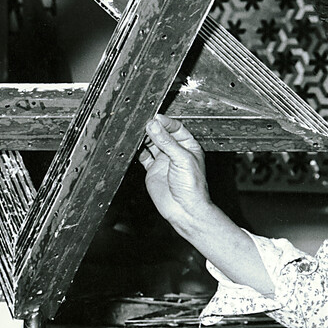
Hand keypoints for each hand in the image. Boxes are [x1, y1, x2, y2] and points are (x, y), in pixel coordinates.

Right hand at [138, 114, 210, 228]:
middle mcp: (175, 152)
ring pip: (151, 143)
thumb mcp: (182, 159)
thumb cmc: (193, 187)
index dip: (165, 122)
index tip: (155, 118)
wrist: (185, 209)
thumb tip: (154, 126)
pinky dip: (138, 150)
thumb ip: (167, 142)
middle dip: (153, 128)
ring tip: (138, 134)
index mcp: (188, 146)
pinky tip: (135, 147)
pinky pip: (143, 156)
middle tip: (144, 125)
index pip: (175, 128)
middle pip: (162, 134)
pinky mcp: (153, 170)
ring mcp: (163, 160)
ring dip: (144, 138)